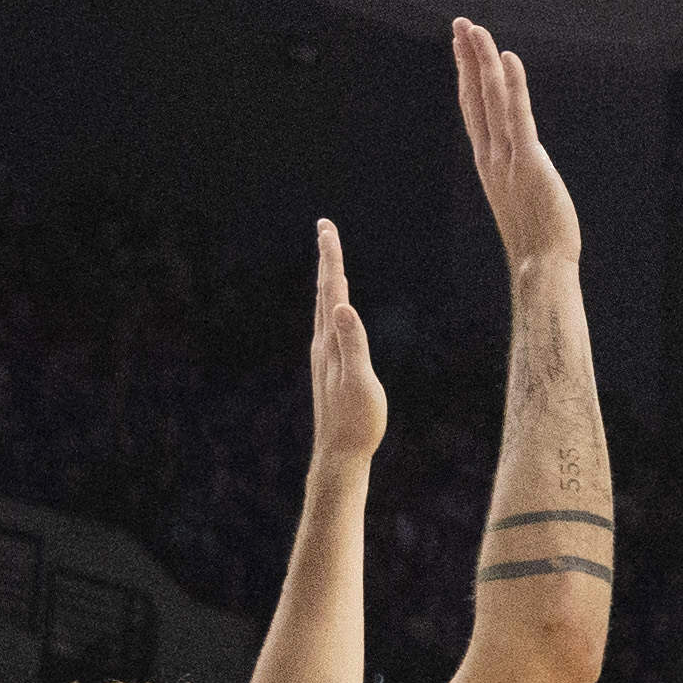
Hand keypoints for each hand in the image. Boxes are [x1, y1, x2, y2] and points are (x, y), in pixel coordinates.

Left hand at [300, 220, 381, 472]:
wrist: (339, 454)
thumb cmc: (356, 421)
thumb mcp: (359, 381)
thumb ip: (353, 343)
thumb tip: (342, 306)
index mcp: (331, 341)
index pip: (331, 290)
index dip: (331, 258)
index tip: (326, 228)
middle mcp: (323, 342)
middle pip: (324, 291)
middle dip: (327, 259)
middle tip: (325, 229)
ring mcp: (325, 355)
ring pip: (325, 307)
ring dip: (328, 280)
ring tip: (330, 260)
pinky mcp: (330, 366)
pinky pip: (329, 324)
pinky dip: (332, 304)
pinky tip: (335, 308)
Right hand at [449, 16, 577, 271]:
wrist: (541, 269)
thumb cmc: (537, 242)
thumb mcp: (521, 200)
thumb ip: (516, 178)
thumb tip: (521, 171)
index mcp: (489, 162)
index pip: (474, 110)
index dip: (466, 77)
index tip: (462, 48)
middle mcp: (491, 156)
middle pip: (474, 97)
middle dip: (467, 58)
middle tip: (460, 24)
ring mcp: (506, 158)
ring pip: (490, 100)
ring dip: (482, 60)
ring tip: (474, 29)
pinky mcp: (528, 163)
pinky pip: (518, 116)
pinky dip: (512, 85)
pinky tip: (507, 57)